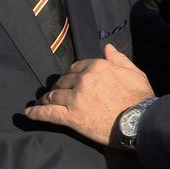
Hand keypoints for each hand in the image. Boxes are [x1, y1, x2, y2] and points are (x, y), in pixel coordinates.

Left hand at [25, 44, 153, 144]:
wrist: (140, 121)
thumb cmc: (140, 97)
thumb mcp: (133, 72)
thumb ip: (118, 59)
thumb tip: (107, 47)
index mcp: (97, 66)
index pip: (76, 67)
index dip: (72, 75)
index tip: (70, 81)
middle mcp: (84, 79)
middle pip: (63, 81)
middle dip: (58, 86)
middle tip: (55, 93)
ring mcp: (75, 98)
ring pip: (53, 95)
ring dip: (45, 99)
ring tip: (41, 102)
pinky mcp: (71, 117)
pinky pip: (48, 113)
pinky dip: (37, 113)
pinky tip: (29, 113)